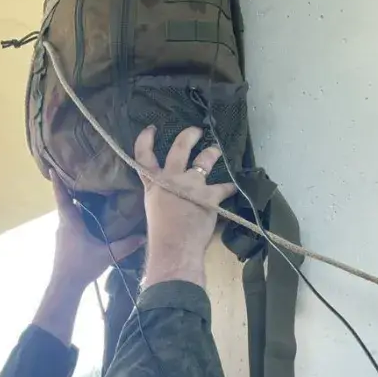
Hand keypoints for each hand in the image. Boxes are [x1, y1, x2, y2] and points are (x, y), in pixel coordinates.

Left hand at [49, 174, 145, 290]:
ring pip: (68, 215)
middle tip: (80, 177)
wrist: (65, 286)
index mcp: (70, 222)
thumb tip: (143, 236)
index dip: (57, 183)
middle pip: (66, 204)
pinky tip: (88, 220)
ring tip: (88, 196)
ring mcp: (62, 235)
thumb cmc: (82, 266)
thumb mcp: (106, 255)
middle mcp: (63, 225)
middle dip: (70, 191)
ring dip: (75, 205)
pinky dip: (76, 217)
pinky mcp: (63, 243)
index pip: (62, 198)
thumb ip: (125, 245)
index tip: (52, 169)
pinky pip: (70, 224)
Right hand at [135, 126, 235, 288]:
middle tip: (196, 130)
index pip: (143, 156)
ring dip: (212, 153)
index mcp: (154, 184)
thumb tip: (170, 196)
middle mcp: (172, 178)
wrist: (175, 247)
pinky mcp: (210, 196)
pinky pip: (224, 187)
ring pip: (204, 160)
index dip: (145, 140)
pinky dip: (229, 187)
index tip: (151, 129)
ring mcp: (192, 185)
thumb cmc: (161, 235)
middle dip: (189, 135)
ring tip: (217, 150)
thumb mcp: (153, 210)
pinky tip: (234, 187)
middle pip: (179, 148)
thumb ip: (162, 196)